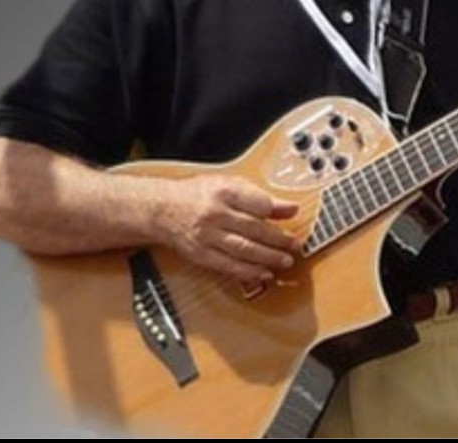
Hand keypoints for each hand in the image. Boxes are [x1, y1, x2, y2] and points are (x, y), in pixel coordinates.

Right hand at [152, 174, 298, 284]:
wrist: (163, 209)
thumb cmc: (199, 194)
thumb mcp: (229, 184)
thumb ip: (260, 196)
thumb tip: (289, 208)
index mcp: (224, 192)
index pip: (257, 204)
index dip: (278, 211)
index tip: (294, 215)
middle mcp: (216, 214)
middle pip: (253, 229)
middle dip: (278, 239)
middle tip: (295, 245)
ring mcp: (207, 236)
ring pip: (243, 250)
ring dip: (268, 258)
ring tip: (285, 261)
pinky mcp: (202, 255)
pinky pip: (228, 266)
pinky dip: (248, 272)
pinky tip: (263, 273)